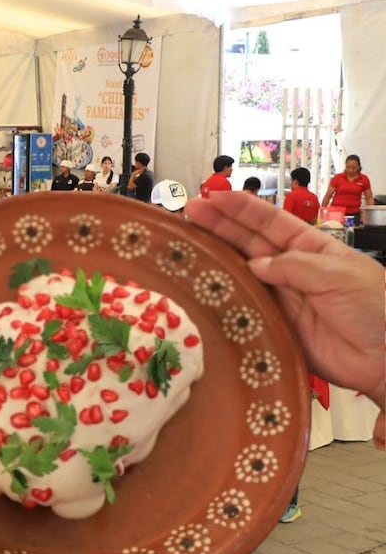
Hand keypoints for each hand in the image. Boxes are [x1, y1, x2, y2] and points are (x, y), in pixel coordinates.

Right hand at [185, 192, 384, 394]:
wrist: (385, 357)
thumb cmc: (376, 309)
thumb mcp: (338, 274)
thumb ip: (294, 267)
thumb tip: (255, 266)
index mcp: (311, 247)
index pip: (270, 221)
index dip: (242, 208)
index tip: (215, 196)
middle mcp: (291, 269)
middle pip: (248, 242)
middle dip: (219, 226)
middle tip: (189, 212)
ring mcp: (281, 297)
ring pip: (240, 273)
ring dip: (215, 258)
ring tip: (187, 244)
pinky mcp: (273, 325)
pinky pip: (243, 308)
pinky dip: (223, 299)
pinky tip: (203, 287)